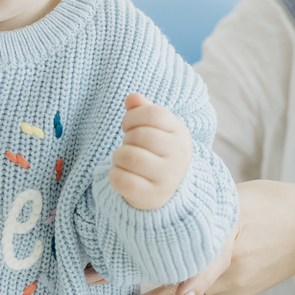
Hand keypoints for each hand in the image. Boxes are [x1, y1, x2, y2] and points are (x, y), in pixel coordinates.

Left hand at [92, 180, 294, 294]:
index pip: (206, 256)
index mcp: (233, 233)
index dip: (188, 275)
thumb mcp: (242, 195)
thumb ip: (204, 202)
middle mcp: (228, 267)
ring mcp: (227, 288)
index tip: (160, 283)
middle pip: (175, 284)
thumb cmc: (274, 205)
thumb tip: (158, 195)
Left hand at [108, 93, 192, 209]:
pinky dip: (114, 175)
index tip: (128, 126)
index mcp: (180, 133)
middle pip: (140, 135)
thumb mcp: (156, 129)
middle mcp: (178, 155)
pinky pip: (122, 180)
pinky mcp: (151, 196)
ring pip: (130, 157)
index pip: (154, 114)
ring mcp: (167, 177)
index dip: (133, 117)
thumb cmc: (157, 152)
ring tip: (124, 160)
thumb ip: (144, 110)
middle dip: (126, 139)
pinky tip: (121, 174)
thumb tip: (132, 98)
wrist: (167, 191)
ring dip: (118, 156)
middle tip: (129, 146)